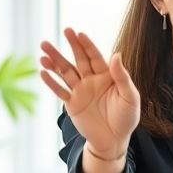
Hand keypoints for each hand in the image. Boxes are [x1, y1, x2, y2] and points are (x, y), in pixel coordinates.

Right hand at [39, 29, 140, 159]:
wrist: (113, 141)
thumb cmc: (126, 118)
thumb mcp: (130, 97)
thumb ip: (122, 76)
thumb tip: (116, 54)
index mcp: (106, 76)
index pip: (95, 56)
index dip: (87, 45)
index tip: (79, 33)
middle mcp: (91, 80)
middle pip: (78, 60)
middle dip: (71, 46)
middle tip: (63, 30)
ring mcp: (80, 91)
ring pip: (65, 72)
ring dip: (55, 61)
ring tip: (44, 50)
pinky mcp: (72, 104)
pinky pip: (60, 91)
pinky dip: (51, 82)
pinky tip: (43, 72)